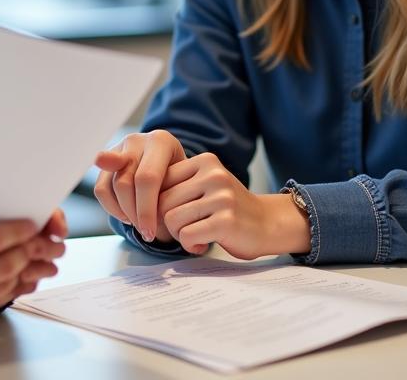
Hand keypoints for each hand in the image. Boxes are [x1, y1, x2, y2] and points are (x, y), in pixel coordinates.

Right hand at [0, 214, 65, 344]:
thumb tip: (3, 230)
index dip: (16, 231)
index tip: (29, 224)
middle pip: (4, 266)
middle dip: (25, 250)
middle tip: (33, 240)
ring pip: (3, 288)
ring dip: (19, 271)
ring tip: (26, 257)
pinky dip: (2, 290)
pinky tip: (6, 278)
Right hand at [93, 130, 186, 242]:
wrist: (171, 163)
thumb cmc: (181, 178)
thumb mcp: (185, 184)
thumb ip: (175, 198)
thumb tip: (160, 231)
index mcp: (160, 141)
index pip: (148, 178)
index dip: (147, 210)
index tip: (150, 233)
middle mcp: (137, 140)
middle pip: (126, 182)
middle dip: (134, 214)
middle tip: (147, 232)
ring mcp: (119, 147)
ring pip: (112, 186)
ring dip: (123, 212)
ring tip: (139, 223)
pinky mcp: (106, 159)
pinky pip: (101, 188)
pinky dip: (111, 207)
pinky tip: (127, 214)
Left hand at [158, 153, 310, 258]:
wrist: (269, 223)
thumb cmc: (228, 208)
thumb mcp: (205, 185)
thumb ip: (178, 185)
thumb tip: (137, 197)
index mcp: (204, 161)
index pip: (159, 180)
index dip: (156, 203)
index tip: (167, 216)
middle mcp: (213, 174)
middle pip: (161, 201)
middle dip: (165, 222)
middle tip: (182, 230)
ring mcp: (221, 197)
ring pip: (171, 219)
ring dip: (178, 235)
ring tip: (194, 235)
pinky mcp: (226, 221)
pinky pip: (187, 235)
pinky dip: (189, 244)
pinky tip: (203, 243)